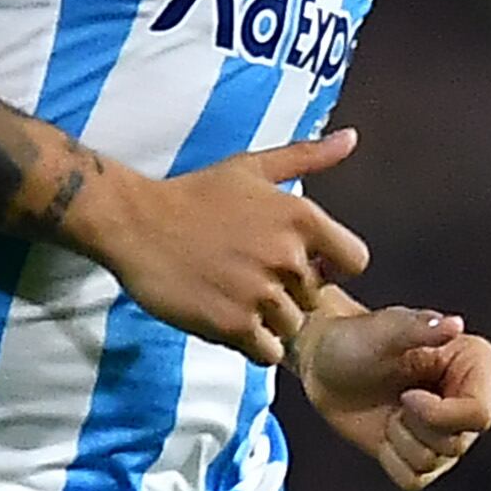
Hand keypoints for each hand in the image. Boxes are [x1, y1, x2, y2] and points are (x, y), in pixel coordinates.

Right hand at [85, 129, 371, 366]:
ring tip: (234, 294)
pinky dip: (251, 342)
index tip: (303, 262)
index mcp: (300, 217)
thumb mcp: (252, 167)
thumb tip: (352, 138)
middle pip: (316, 297)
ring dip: (268, 320)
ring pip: (292, 327)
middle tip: (251, 275)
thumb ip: (308, 156)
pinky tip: (226, 315)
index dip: (332, 266)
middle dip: (291, 292)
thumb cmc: (195, 194)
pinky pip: (267, 352)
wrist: (135, 223)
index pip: (355, 261)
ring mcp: (260, 293)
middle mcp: (287, 256)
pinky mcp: (233, 325)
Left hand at [296, 304, 490, 490]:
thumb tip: (453, 324)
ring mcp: (449, 432)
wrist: (326, 364)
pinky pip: (413, 479)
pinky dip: (391, 459)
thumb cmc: (358, 338)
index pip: (480, 413)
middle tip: (397, 396)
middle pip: (457, 443)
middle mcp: (470, 400)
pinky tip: (384, 431)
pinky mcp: (425, 456)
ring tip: (390, 409)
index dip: (441, 415)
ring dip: (399, 439)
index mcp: (477, 364)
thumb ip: (418, 328)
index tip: (407, 395)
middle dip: (414, 424)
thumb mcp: (385, 329)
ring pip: (433, 463)